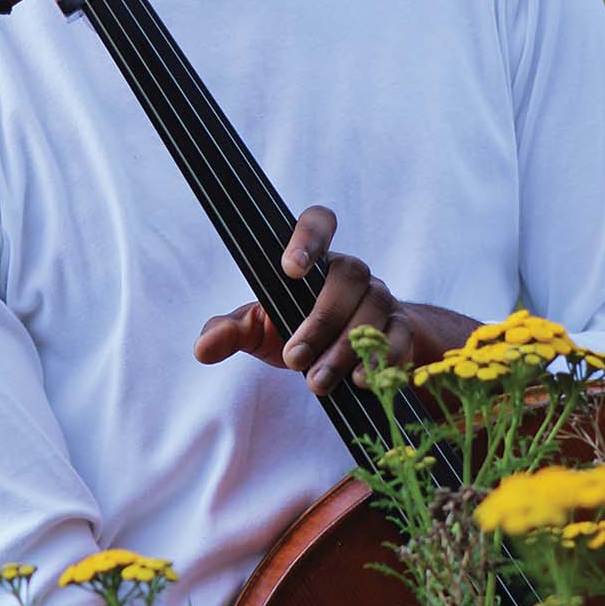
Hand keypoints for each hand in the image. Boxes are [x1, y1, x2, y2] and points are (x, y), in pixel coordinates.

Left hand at [193, 205, 479, 394]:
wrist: (346, 359)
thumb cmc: (294, 332)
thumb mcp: (260, 331)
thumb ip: (232, 332)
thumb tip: (203, 348)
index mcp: (314, 259)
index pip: (318, 222)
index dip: (308, 237)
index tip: (289, 270)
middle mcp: (351, 272)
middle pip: (347, 277)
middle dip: (320, 322)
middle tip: (293, 361)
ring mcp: (381, 298)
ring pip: (372, 310)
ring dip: (344, 349)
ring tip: (317, 383)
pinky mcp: (402, 329)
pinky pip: (401, 336)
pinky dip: (382, 359)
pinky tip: (360, 382)